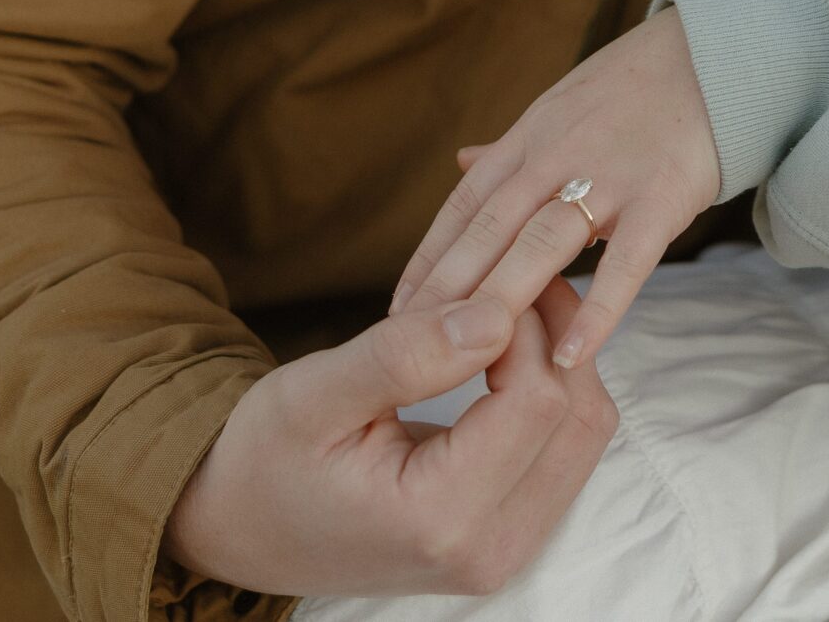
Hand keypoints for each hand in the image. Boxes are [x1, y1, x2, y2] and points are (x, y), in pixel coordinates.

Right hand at [163, 276, 617, 598]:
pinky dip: (550, 393)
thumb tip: (497, 313)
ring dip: (560, 361)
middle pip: (580, 420)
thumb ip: (405, 355)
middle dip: (557, 336)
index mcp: (439, 519)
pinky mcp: (510, 537)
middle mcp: (488, 551)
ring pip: (586, 435)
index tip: (485, 278)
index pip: (537, 400)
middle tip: (511, 276)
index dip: (526, 324)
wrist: (243, 528)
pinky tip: (506, 353)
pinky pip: (565, 453)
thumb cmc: (266, 458)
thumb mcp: (313, 394)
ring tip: (506, 309)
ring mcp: (506, 552)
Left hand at [391, 9, 720, 375]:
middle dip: (445, 293)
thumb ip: (511, 148)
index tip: (397, 313)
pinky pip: (625, 264)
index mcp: (527, 141)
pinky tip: (571, 356)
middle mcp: (554, 159)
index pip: (463, 208)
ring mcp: (607, 179)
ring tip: (468, 356)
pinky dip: (598, 311)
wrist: (712, 57)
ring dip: (500, 302)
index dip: (428, 261)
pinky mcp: (660, 199)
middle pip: (488, 232)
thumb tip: (460, 162)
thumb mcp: (558, 109)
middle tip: (409, 348)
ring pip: (540, 247)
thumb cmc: (632, 91)